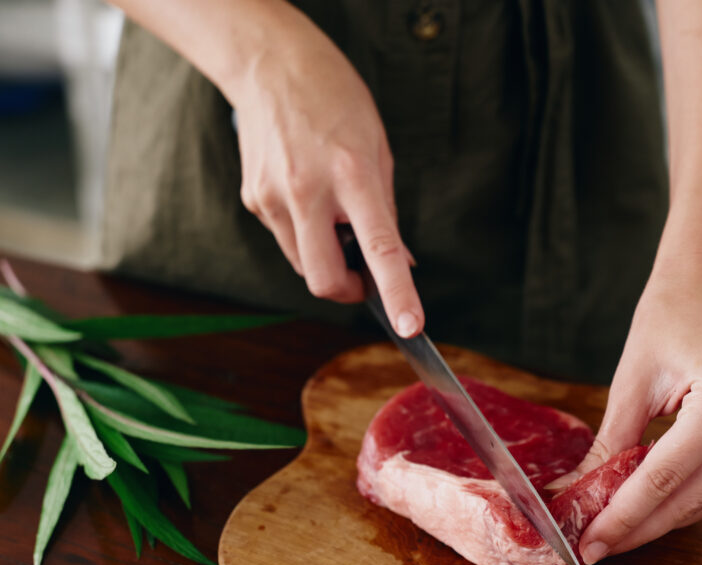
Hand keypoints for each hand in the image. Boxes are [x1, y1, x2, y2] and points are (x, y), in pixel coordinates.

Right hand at [231, 16, 422, 336]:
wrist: (269, 64)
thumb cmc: (335, 100)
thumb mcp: (378, 148)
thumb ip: (387, 210)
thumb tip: (400, 261)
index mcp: (352, 174)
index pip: (379, 248)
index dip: (397, 293)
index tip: (409, 326)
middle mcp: (308, 190)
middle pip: (324, 280)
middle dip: (348, 292)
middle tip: (363, 279)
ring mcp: (273, 197)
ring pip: (303, 265)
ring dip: (325, 259)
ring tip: (333, 214)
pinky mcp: (254, 200)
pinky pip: (286, 239)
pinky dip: (304, 234)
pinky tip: (307, 194)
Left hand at [574, 236, 701, 564]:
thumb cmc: (671, 316)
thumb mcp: (631, 382)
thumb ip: (608, 446)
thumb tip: (578, 495)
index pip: (664, 478)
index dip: (622, 517)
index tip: (588, 543)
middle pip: (691, 498)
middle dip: (639, 526)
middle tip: (595, 546)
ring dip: (663, 519)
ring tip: (616, 531)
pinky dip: (688, 498)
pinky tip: (651, 507)